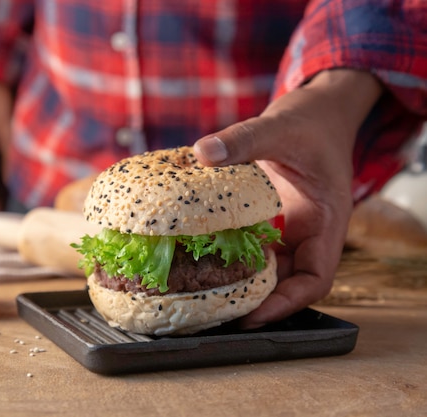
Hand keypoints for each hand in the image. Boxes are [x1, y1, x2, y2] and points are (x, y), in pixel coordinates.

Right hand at [0, 79, 12, 211]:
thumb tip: (18, 184)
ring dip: (7, 184)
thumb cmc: (0, 101)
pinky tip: (24, 177)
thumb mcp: (8, 132)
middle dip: (1, 197)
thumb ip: (12, 158)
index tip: (3, 218)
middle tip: (18, 212)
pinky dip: (11, 171)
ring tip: (23, 199)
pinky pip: (2, 161)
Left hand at [194, 69, 381, 327]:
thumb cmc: (310, 122)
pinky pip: (252, 245)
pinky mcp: (270, 219)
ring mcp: (288, 228)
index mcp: (325, 221)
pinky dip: (230, 254)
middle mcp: (307, 232)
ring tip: (201, 293)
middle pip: (286, 281)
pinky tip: (200, 258)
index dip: (287, 303)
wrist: (316, 111)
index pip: (315, 279)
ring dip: (239, 280)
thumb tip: (203, 153)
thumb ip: (244, 139)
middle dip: (255, 300)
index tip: (253, 315)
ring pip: (267, 267)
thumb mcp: (279, 127)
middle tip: (214, 312)